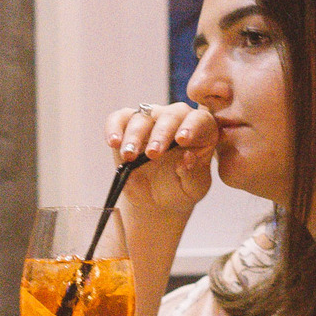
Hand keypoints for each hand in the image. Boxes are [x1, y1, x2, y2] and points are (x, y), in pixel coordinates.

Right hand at [106, 102, 217, 220]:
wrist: (156, 201)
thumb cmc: (180, 189)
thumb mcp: (192, 188)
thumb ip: (193, 173)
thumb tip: (188, 157)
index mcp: (201, 131)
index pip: (201, 120)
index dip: (192, 126)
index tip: (182, 140)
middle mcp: (177, 120)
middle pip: (171, 114)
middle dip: (161, 133)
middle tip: (152, 154)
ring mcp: (152, 120)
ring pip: (143, 116)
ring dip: (135, 136)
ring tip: (129, 156)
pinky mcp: (128, 126)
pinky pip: (119, 118)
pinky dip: (114, 128)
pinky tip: (113, 142)